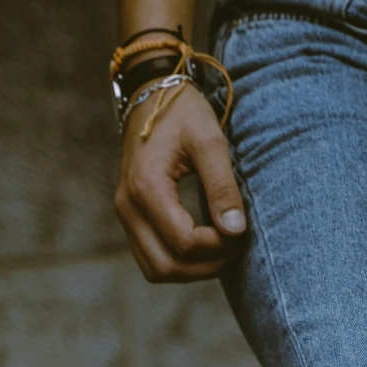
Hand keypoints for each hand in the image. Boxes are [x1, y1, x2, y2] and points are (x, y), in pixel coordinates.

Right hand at [113, 83, 245, 281]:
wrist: (151, 96)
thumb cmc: (183, 113)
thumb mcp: (210, 141)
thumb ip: (223, 186)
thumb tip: (236, 230)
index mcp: (146, 187)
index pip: (184, 242)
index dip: (218, 246)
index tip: (241, 230)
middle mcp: (128, 207)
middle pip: (166, 266)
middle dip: (206, 266)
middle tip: (234, 246)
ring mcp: (125, 215)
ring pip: (156, 269)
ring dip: (191, 270)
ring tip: (221, 249)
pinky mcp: (130, 218)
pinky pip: (151, 258)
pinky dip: (178, 261)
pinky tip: (203, 246)